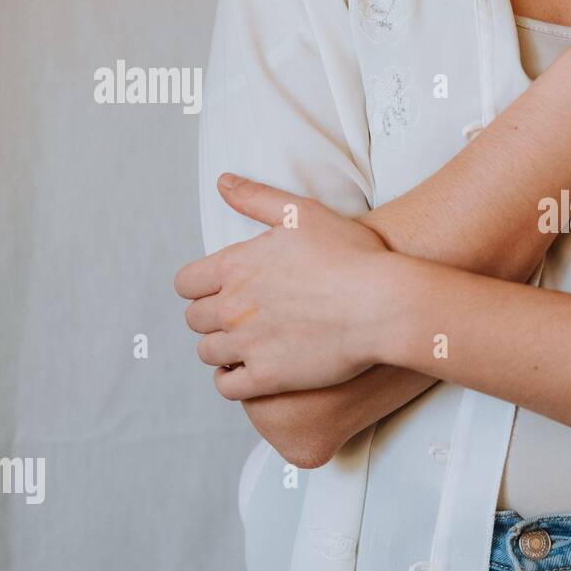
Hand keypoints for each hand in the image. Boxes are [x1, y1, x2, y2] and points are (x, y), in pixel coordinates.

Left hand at [175, 174, 388, 399]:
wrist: (384, 304)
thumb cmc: (352, 256)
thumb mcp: (303, 213)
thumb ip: (256, 198)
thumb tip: (223, 183)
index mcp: (234, 267)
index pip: (186, 283)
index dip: (200, 287)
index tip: (220, 290)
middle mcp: (233, 307)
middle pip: (195, 320)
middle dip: (212, 318)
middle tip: (241, 317)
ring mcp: (248, 345)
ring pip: (208, 353)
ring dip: (222, 349)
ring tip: (247, 345)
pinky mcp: (268, 377)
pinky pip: (228, 387)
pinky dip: (233, 381)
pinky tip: (251, 373)